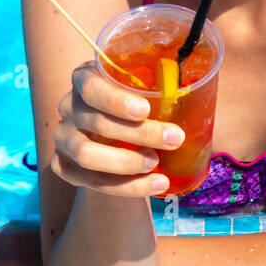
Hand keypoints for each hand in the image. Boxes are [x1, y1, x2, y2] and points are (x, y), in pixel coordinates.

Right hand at [51, 60, 183, 196]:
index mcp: (85, 78)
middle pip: (95, 121)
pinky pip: (92, 181)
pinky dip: (127, 187)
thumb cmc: (139, 108)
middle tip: (175, 139)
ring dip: (126, 162)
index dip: (114, 99)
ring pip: (87, 154)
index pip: (90, 85)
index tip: (145, 109)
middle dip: (139, 133)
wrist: (117, 141)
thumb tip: (202, 84)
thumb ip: (162, 84)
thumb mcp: (147, 89)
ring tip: (157, 165)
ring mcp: (63, 138)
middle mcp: (68, 106)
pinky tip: (156, 185)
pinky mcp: (64, 166)